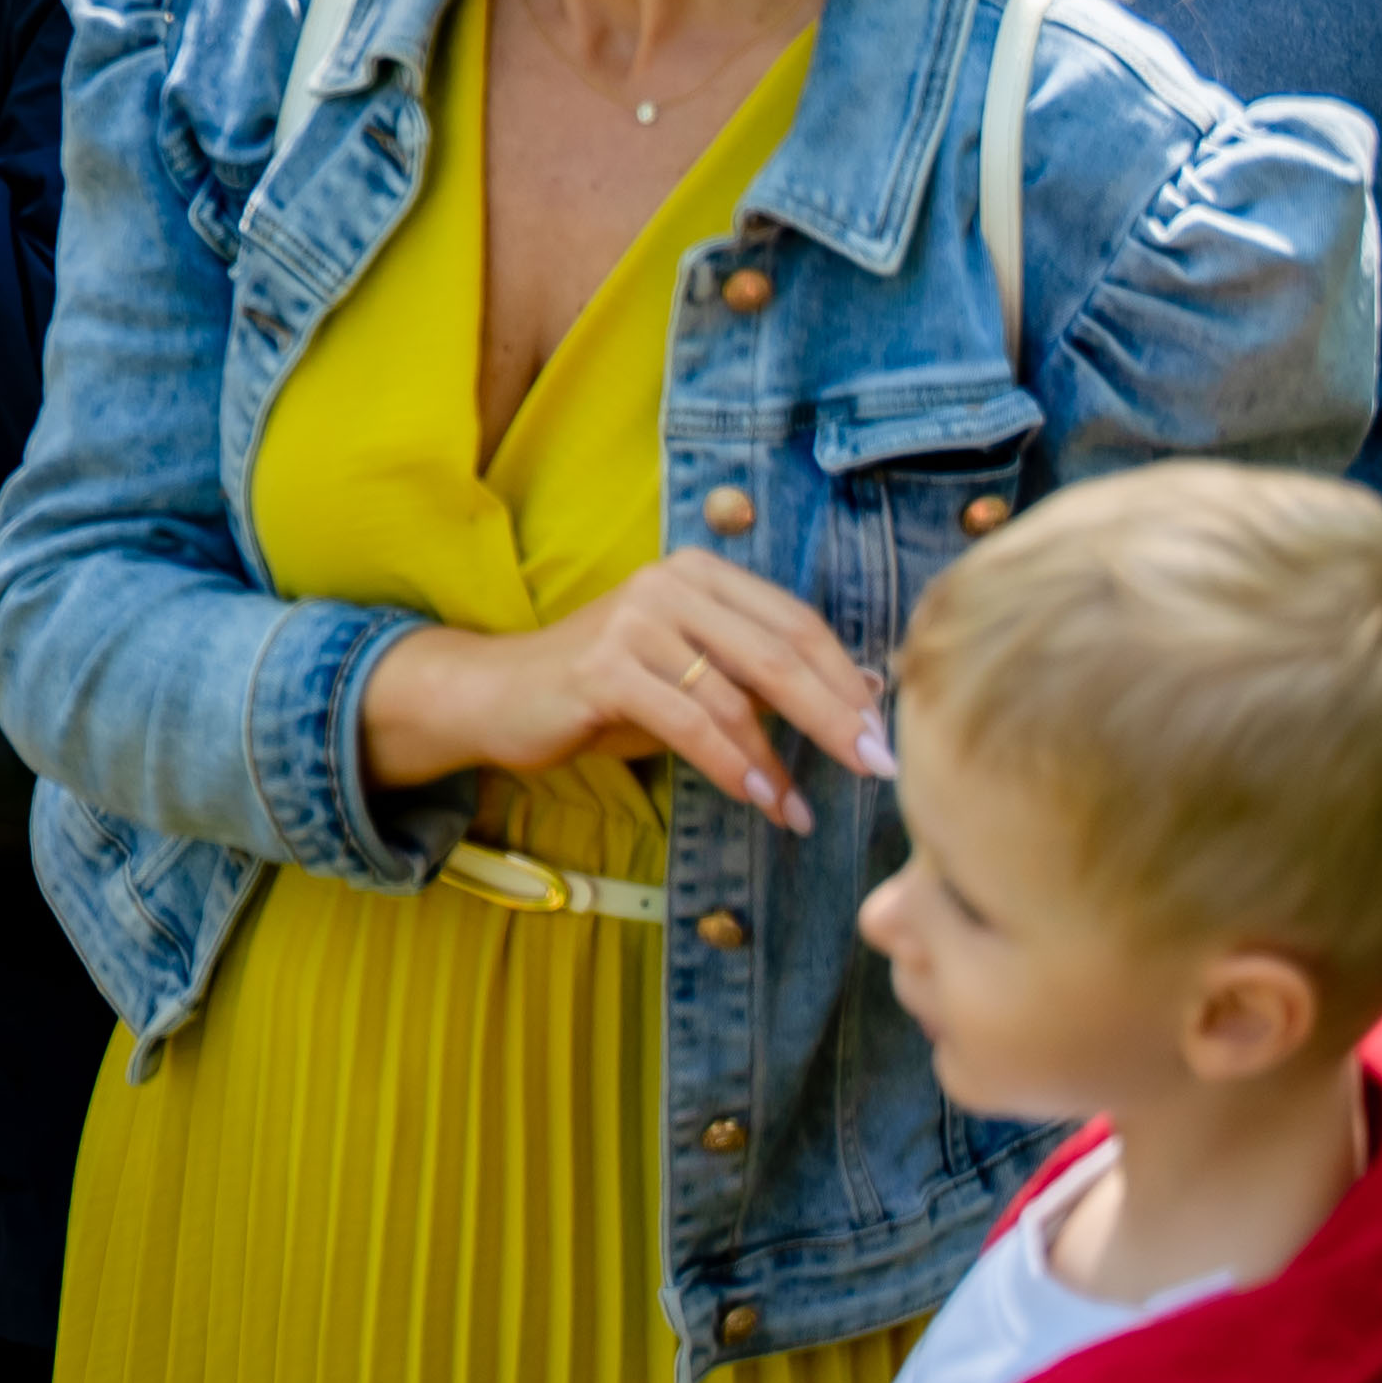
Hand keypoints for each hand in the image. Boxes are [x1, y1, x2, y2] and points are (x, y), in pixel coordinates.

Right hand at [358, 546, 889, 833]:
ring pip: (738, 695)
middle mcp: (670, 583)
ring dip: (779, 762)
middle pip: (781, 654)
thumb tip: (858, 691)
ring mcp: (635, 621)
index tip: (884, 735)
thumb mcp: (691, 673)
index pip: (797, 623)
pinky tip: (758, 799)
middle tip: (877, 768)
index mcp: (701, 573)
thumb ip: (759, 675)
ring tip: (801, 809)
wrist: (497, 693)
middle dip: (836, 718)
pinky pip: (691, 722)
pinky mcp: (605, 667)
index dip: (846, 681)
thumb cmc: (605, 689)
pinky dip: (733, 765)